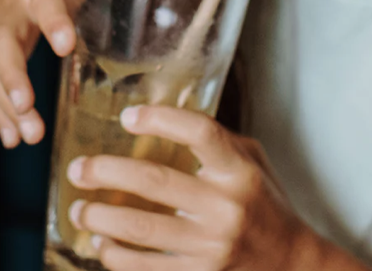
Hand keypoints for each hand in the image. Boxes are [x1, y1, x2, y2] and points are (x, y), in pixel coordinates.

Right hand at [0, 0, 205, 149]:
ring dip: (4, 101)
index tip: (66, 47)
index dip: (53, 21)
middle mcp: (18, 3)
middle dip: (14, 76)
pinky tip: (13, 137)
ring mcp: (5, 23)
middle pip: (3, 42)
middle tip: (31, 106)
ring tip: (26, 136)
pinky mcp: (0, 40)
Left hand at [66, 105, 317, 270]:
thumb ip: (217, 143)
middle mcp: (226, 208)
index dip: (161, 119)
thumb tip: (167, 121)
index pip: (200, 133)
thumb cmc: (266, 205)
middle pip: (156, 183)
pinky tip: (101, 246)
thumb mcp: (253, 163)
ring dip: (101, 219)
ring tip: (79, 209)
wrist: (292, 266)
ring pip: (141, 230)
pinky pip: (145, 268)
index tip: (128, 116)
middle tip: (80, 168)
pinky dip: (116, 257)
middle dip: (107, 173)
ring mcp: (212, 248)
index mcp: (240, 171)